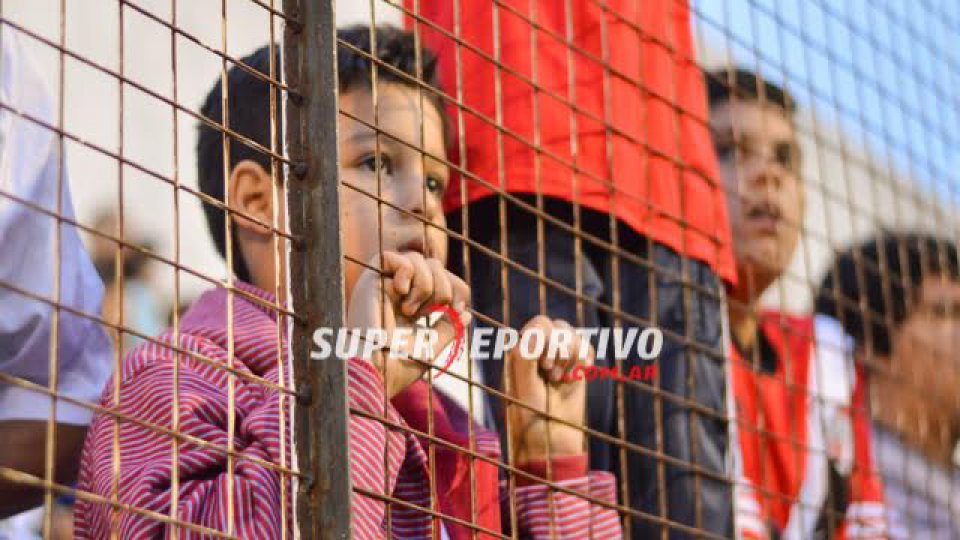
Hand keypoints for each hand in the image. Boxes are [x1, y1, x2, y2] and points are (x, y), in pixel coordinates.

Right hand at [346, 250, 470, 396]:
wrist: (376, 372)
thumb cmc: (398, 366)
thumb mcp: (431, 346)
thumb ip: (448, 328)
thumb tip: (467, 313)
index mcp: (410, 307)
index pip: (440, 279)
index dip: (456, 287)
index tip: (459, 309)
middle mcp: (396, 293)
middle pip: (433, 264)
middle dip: (444, 286)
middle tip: (436, 311)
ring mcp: (382, 286)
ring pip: (416, 258)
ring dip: (425, 284)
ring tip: (411, 311)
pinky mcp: (369, 281)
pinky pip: (391, 256)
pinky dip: (405, 272)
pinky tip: (402, 294)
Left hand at [504, 316, 591, 463]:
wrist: (552, 444)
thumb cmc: (530, 418)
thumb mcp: (522, 389)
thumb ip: (525, 358)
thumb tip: (537, 332)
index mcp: (519, 352)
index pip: (539, 324)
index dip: (548, 339)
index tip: (544, 366)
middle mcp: (537, 351)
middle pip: (558, 325)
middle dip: (561, 348)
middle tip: (552, 375)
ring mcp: (557, 359)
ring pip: (573, 335)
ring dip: (572, 356)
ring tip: (561, 380)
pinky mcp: (574, 369)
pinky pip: (586, 347)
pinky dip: (585, 358)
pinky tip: (579, 375)